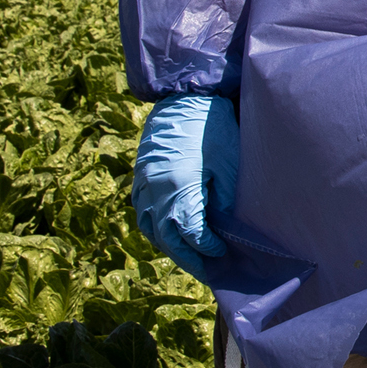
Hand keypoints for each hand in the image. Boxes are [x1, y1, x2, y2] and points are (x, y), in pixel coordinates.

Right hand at [132, 94, 238, 278]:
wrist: (185, 97)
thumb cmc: (212, 128)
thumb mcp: (226, 166)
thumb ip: (222, 201)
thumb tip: (223, 229)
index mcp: (177, 189)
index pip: (191, 234)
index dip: (206, 248)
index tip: (221, 253)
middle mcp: (154, 191)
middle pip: (167, 238)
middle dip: (188, 257)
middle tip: (206, 271)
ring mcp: (143, 184)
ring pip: (150, 228)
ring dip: (169, 246)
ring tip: (189, 257)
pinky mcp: (140, 176)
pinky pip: (141, 212)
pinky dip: (155, 228)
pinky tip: (169, 233)